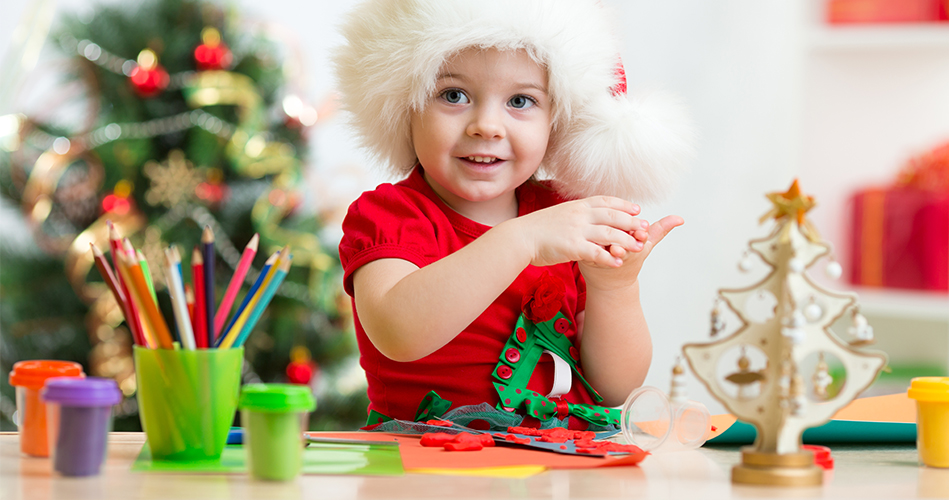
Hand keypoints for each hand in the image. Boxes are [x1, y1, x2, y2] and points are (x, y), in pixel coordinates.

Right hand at [508, 196, 649, 267]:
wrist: (519, 237)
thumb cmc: (535, 229)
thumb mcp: (558, 214)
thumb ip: (574, 215)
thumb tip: (583, 216)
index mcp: (576, 206)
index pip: (606, 201)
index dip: (623, 205)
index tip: (636, 208)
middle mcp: (580, 215)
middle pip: (613, 216)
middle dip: (632, 222)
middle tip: (645, 227)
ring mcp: (577, 230)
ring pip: (609, 234)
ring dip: (627, 241)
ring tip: (640, 248)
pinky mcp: (572, 246)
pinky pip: (596, 253)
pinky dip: (609, 258)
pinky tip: (618, 263)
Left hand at [579, 214, 683, 290]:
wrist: (610, 280)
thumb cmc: (629, 255)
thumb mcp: (647, 244)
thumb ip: (661, 229)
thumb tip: (680, 218)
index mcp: (635, 246)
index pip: (640, 240)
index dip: (640, 237)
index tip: (642, 234)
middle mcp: (621, 252)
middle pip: (623, 247)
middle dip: (623, 245)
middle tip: (620, 245)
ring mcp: (604, 257)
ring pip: (606, 252)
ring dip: (606, 251)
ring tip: (606, 249)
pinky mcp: (588, 258)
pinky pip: (589, 254)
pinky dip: (588, 252)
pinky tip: (586, 246)